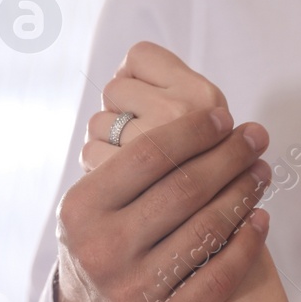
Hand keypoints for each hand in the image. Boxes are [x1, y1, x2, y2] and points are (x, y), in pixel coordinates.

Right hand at [54, 91, 271, 301]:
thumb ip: (128, 163)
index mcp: (81, 209)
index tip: (224, 117)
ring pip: (207, 230)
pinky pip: (219, 277)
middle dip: (228, 157)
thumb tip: (192, 110)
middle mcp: (103, 250)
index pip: (148, 155)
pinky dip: (246, 244)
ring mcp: (132, 291)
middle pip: (184, 189)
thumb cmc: (104, 240)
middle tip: (256, 137)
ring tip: (261, 172)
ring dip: (244, 194)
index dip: (193, 131)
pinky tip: (259, 218)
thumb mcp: (94, 201)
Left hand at [80, 41, 225, 171]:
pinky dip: (99, 167)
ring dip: (107, 142)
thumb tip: (124, 72)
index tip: (141, 97)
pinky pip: (92, 154)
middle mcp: (180, 114)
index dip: (133, 76)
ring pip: (99, 123)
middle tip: (135, 130)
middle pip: (114, 89)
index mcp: (203, 95)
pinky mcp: (123, 182)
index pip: (139, 56)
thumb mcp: (207, 131)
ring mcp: (152, 145)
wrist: (208, 245)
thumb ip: (170, 98)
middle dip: (119, 110)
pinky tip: (122, 184)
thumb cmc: (205, 181)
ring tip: (132, 162)